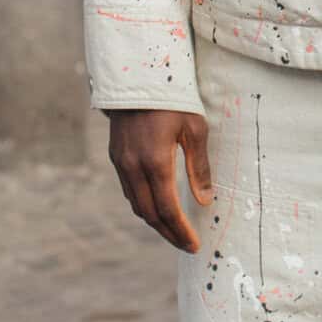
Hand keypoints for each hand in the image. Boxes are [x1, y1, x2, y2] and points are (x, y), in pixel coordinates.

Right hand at [107, 109, 212, 250]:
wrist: (136, 77)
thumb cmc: (172, 99)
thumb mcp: (195, 129)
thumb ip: (199, 167)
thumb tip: (205, 201)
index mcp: (155, 162)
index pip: (168, 209)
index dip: (181, 231)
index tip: (194, 245)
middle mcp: (134, 167)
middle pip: (149, 214)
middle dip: (168, 233)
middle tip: (186, 245)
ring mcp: (121, 163)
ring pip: (136, 204)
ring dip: (155, 221)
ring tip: (174, 230)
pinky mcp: (116, 157)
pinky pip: (129, 190)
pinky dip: (144, 204)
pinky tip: (157, 206)